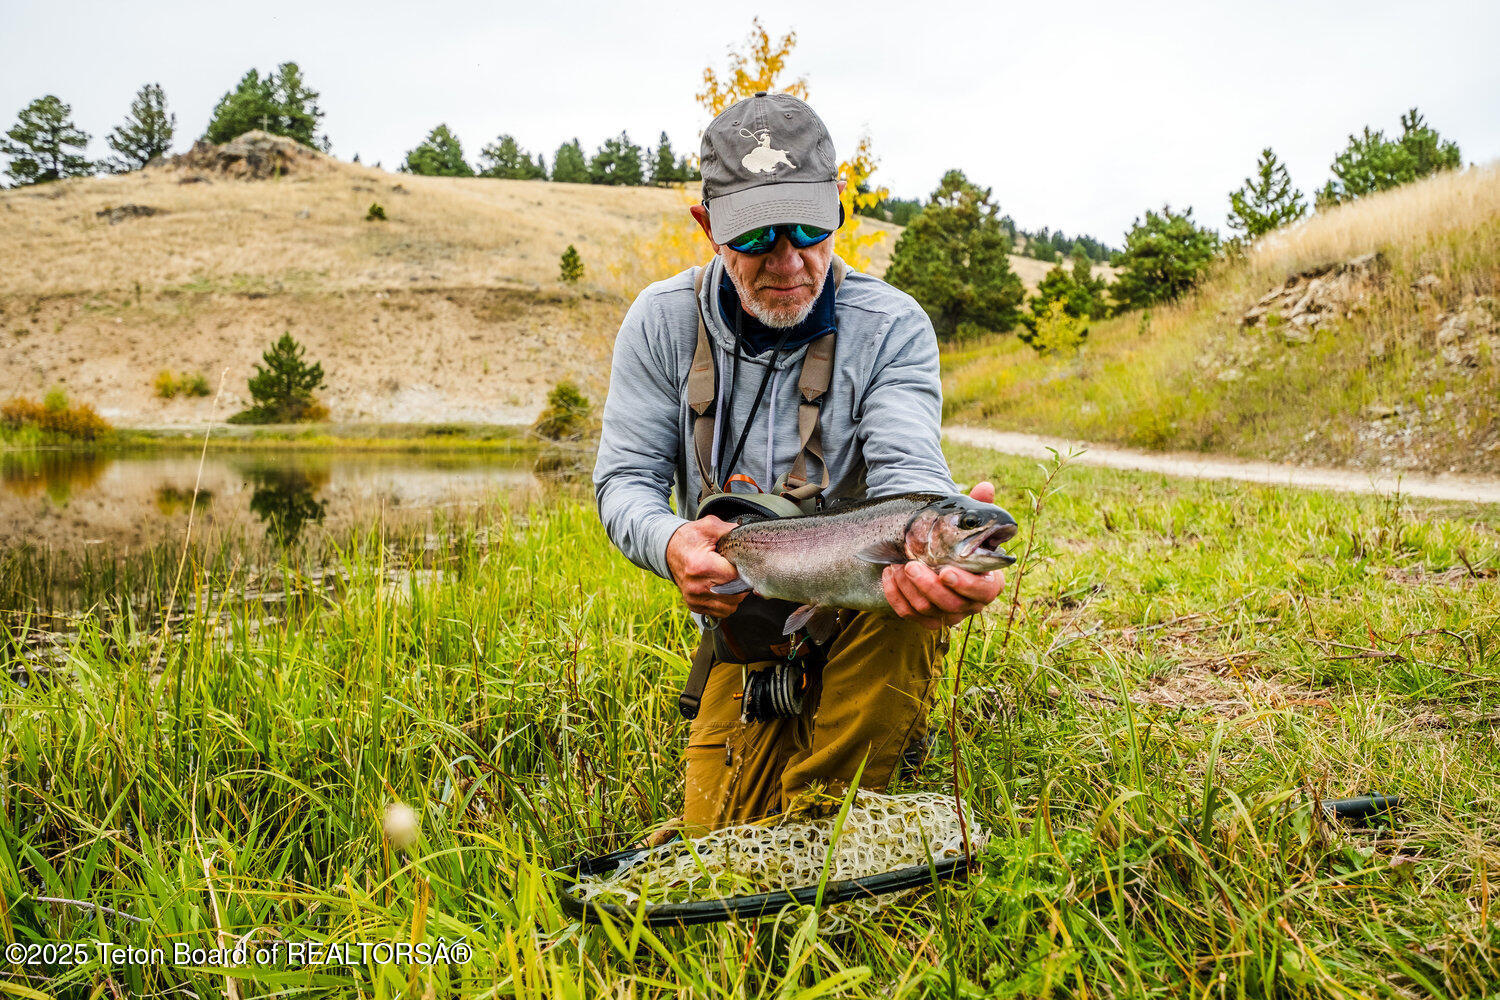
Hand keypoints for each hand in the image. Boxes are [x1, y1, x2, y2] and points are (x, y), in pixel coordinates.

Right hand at [666, 516, 746, 617]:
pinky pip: (721, 612)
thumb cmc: (689, 539)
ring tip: (731, 580)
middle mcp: (697, 586)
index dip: (743, 569)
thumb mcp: (708, 526)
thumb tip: (748, 533)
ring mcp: (695, 598)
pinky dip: (727, 603)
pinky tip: (724, 589)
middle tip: (738, 570)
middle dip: (742, 583)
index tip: (741, 562)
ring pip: (731, 606)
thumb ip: (729, 529)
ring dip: (736, 595)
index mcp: (702, 566)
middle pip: (735, 594)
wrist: (669, 550)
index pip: (734, 576)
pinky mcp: (694, 605)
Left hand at [881, 480, 1004, 629]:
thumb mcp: (964, 519)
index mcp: (988, 580)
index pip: (984, 591)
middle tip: (912, 564)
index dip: (965, 584)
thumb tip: (986, 487)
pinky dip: (895, 595)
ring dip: (909, 587)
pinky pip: (909, 614)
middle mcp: (970, 602)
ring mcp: (947, 612)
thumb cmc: (953, 535)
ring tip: (898, 563)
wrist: (928, 547)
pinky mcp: (925, 616)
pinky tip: (888, 573)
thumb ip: (978, 506)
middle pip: (953, 605)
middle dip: (929, 585)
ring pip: (928, 610)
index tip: (945, 571)